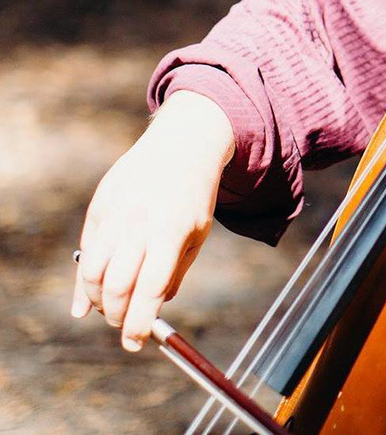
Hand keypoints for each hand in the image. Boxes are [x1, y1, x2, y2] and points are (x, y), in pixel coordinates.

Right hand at [71, 91, 234, 350]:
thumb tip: (153, 308)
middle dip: (115, 316)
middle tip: (121, 325)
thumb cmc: (193, 195)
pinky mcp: (99, 206)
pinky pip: (86, 250)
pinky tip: (86, 295)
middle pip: (115, 287)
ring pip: (91, 272)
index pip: (149, 291)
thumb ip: (175, 271)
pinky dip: (84, 277)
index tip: (136, 344)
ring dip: (95, 299)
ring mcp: (115, 214)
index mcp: (170, 234)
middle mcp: (139, 225)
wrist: (181, 145)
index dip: (139, 324)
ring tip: (107, 307)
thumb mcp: (197, 233)